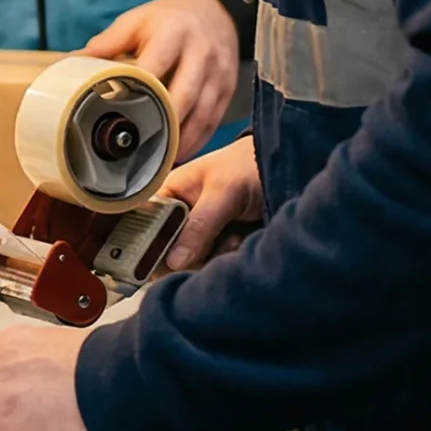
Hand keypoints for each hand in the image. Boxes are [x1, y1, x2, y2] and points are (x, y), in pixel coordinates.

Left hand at [82, 0, 239, 159]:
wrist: (215, 11)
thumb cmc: (167, 20)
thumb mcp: (136, 21)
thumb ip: (106, 43)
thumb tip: (71, 63)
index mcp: (172, 35)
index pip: (155, 68)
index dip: (138, 92)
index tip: (117, 114)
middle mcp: (200, 54)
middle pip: (183, 96)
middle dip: (162, 124)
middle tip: (138, 148)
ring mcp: (218, 73)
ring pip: (202, 114)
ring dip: (181, 139)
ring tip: (158, 159)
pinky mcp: (228, 88)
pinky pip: (214, 120)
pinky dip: (197, 139)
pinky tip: (179, 152)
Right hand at [154, 133, 262, 271]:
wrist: (286, 168)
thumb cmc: (250, 165)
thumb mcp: (223, 191)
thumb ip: (199, 224)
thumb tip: (174, 261)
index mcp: (168, 194)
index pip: (143, 227)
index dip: (148, 246)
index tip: (164, 260)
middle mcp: (179, 217)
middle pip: (166, 253)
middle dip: (191, 254)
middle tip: (216, 240)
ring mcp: (200, 234)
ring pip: (191, 263)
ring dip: (214, 256)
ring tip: (234, 237)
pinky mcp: (219, 246)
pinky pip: (213, 265)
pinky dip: (227, 258)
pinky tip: (240, 242)